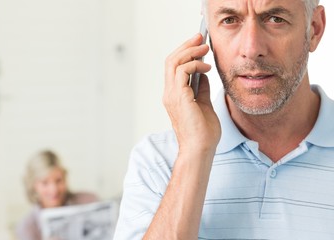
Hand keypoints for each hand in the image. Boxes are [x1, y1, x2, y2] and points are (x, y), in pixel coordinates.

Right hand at [163, 33, 220, 155]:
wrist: (200, 149)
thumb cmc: (202, 133)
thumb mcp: (204, 105)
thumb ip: (201, 89)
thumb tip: (203, 75)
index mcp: (174, 96)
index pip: (173, 68)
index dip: (184, 53)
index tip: (197, 44)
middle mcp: (169, 93)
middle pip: (171, 61)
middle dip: (186, 46)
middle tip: (200, 37)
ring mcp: (172, 95)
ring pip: (174, 62)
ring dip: (190, 52)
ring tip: (205, 48)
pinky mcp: (179, 97)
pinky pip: (182, 71)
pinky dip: (194, 64)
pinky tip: (207, 67)